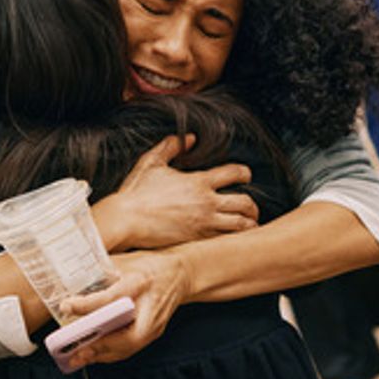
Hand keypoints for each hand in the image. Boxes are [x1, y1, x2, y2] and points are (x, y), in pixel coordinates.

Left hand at [59, 249, 192, 368]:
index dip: (88, 304)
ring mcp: (154, 325)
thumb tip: (72, 279)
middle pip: (125, 336)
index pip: (113, 297)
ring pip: (127, 348)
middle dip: (98, 346)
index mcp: (141, 283)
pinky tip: (93, 354)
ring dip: (102, 355)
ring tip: (77, 358)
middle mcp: (149, 308)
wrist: (181, 275)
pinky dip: (110, 353)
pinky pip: (129, 348)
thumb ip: (103, 270)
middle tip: (74, 350)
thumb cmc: (152, 266)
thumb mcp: (127, 260)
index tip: (67, 306)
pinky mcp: (152, 333)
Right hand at [98, 135, 257, 250]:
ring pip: (240, 224)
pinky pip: (225, 241)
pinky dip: (234, 239)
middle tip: (252, 207)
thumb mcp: (151, 162)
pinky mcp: (197, 241)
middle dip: (253, 205)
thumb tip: (189, 138)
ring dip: (248, 223)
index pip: (234, 173)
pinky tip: (233, 240)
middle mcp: (206, 202)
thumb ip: (171, 146)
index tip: (246, 176)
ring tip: (248, 225)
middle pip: (245, 202)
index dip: (245, 173)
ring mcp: (204, 223)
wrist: (125, 220)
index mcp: (198, 182)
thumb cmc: (135, 192)